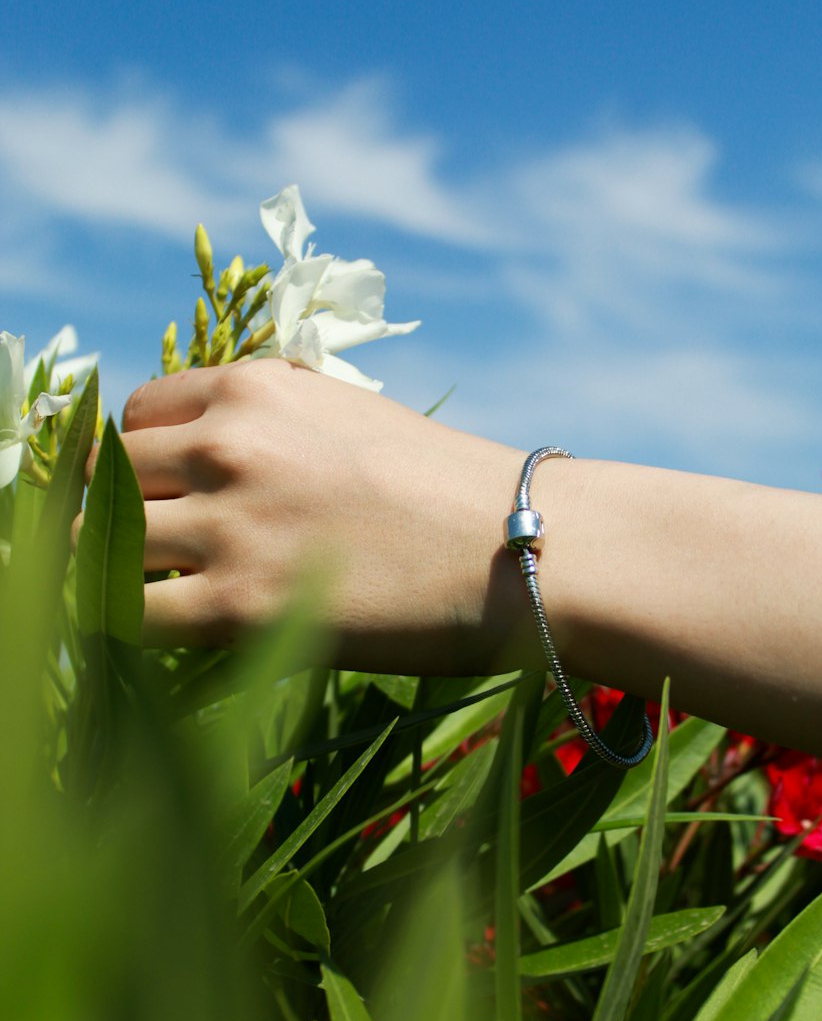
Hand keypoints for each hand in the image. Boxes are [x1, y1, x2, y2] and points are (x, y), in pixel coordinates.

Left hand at [101, 360, 529, 671]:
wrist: (521, 548)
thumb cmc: (451, 490)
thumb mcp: (352, 421)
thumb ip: (273, 428)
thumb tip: (215, 459)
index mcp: (256, 389)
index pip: (137, 415)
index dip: (145, 461)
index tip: (170, 496)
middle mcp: (228, 442)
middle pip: (110, 476)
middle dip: (125, 514)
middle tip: (162, 553)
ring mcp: (229, 522)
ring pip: (102, 542)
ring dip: (121, 570)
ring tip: (165, 594)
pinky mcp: (239, 604)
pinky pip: (124, 614)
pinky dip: (126, 624)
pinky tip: (170, 632)